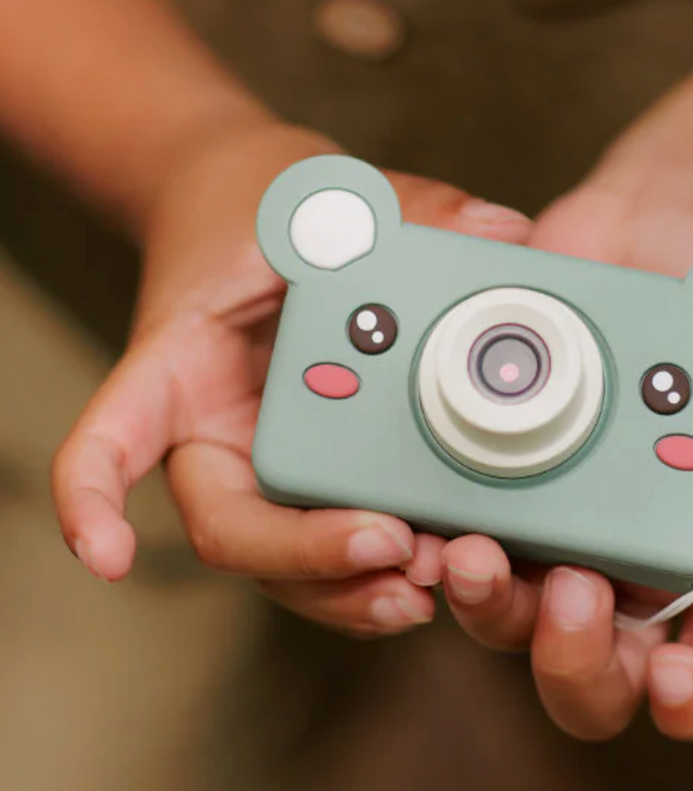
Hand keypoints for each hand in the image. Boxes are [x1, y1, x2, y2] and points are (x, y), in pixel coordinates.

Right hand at [51, 119, 531, 635]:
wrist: (267, 225)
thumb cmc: (273, 211)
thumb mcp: (331, 199)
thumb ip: (408, 208)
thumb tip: (501, 229)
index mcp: (181, 367)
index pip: (114, 436)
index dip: (93, 497)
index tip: (110, 554)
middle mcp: (215, 433)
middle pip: (232, 530)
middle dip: (306, 557)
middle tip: (393, 545)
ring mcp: (263, 464)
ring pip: (284, 565)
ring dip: (348, 591)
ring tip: (427, 585)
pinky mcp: (314, 478)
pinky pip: (332, 541)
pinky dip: (371, 573)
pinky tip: (431, 576)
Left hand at [438, 185, 692, 737]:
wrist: (658, 224)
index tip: (671, 676)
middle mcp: (624, 554)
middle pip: (593, 671)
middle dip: (574, 664)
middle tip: (572, 594)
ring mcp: (551, 515)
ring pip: (506, 614)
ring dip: (487, 607)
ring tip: (472, 550)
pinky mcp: (488, 466)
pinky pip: (451, 529)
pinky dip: (430, 544)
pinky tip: (422, 519)